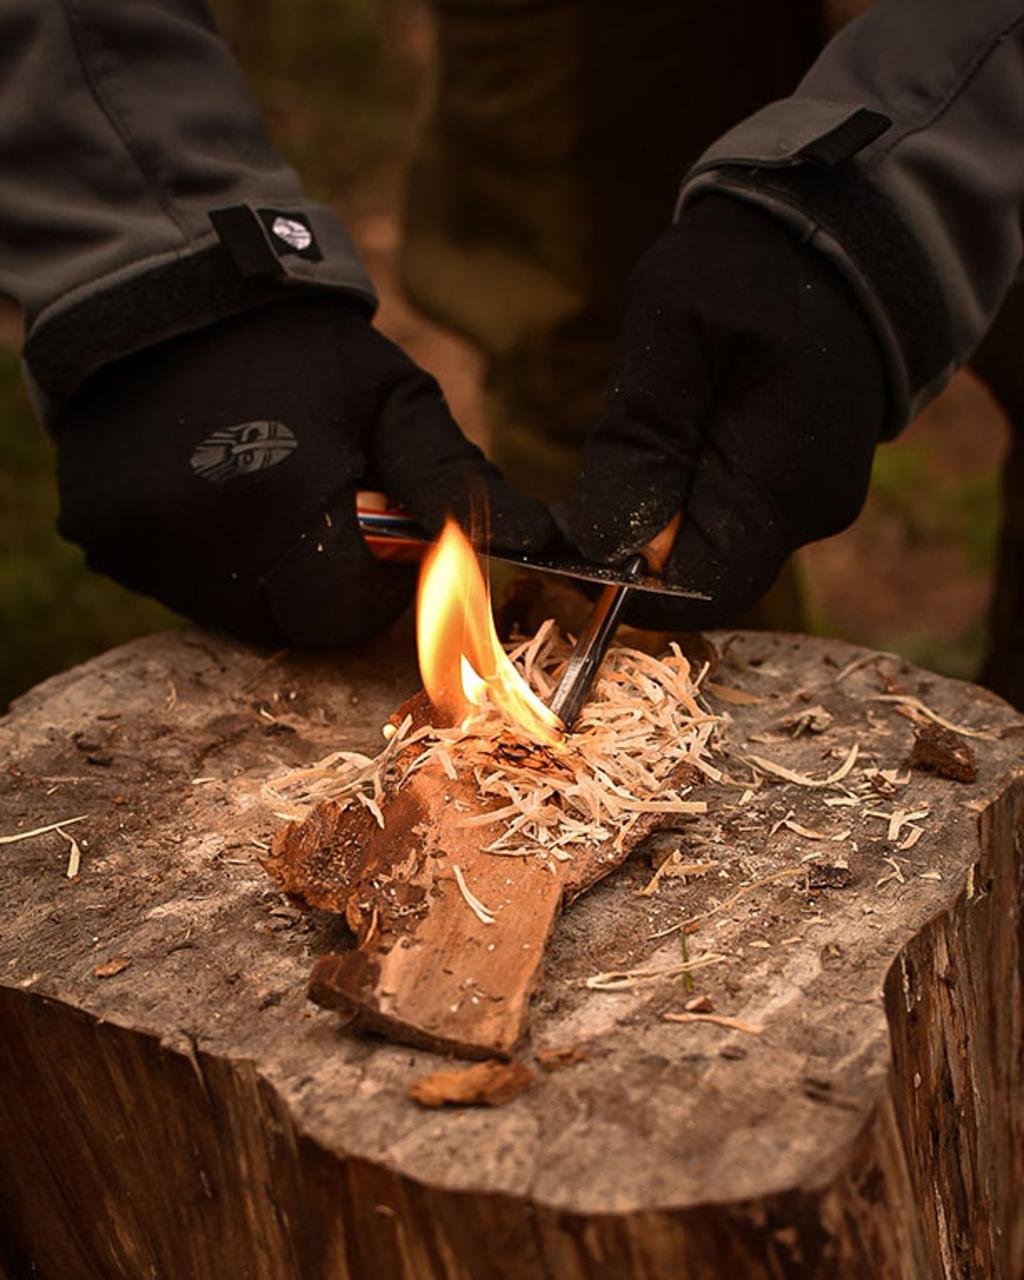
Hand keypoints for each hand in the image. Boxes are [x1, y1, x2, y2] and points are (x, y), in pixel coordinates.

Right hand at [55, 296, 553, 647]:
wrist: (171, 283)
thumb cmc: (303, 346)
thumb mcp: (395, 401)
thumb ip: (456, 481)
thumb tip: (546, 541)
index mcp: (283, 507)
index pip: (348, 616)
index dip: (374, 585)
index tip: (373, 531)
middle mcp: (201, 545)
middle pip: (288, 620)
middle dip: (320, 579)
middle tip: (317, 503)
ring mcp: (141, 548)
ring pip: (230, 609)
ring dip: (263, 569)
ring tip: (261, 482)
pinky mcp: (101, 538)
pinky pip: (175, 582)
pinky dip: (205, 554)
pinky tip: (209, 484)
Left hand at [569, 194, 887, 627]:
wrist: (841, 224)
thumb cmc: (754, 259)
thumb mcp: (675, 323)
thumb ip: (640, 436)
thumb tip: (602, 544)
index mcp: (785, 484)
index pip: (695, 593)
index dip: (618, 584)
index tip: (558, 540)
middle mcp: (803, 513)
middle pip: (693, 577)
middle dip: (623, 544)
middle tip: (569, 483)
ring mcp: (800, 502)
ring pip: (701, 546)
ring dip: (646, 509)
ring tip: (627, 432)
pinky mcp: (787, 484)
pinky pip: (718, 513)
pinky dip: (673, 489)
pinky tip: (662, 431)